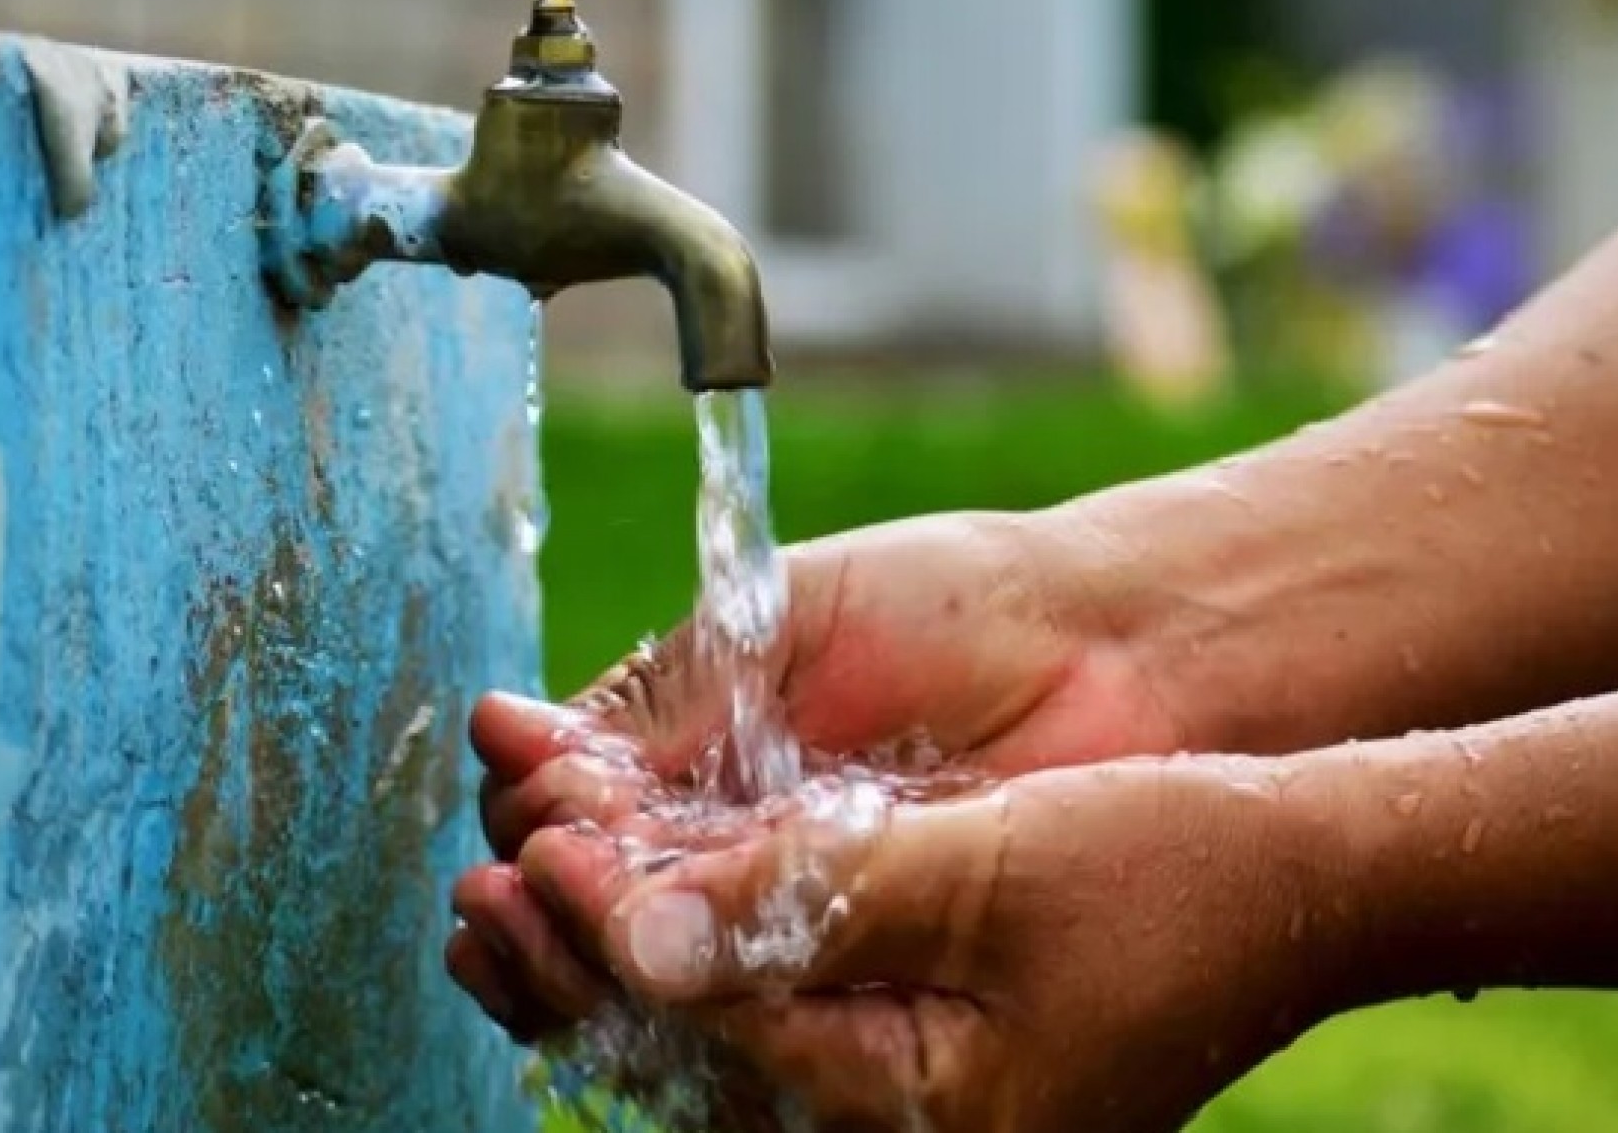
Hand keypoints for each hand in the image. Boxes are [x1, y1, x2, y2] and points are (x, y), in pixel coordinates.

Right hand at [447, 510, 1195, 1043]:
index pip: (572, 815)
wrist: (1117, 653)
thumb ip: (655, 699)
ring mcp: (796, 919)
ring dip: (582, 963)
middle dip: (534, 907)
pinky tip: (636, 975)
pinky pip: (754, 1007)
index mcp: (702, 759)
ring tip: (533, 930)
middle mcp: (735, 849)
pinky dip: (684, 999)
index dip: (534, 821)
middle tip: (500, 893)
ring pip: (658, 971)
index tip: (523, 800)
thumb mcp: (776, 622)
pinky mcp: (865, 977)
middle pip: (594, 909)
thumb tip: (504, 738)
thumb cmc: (952, 609)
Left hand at [514, 755, 1338, 1132]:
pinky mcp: (901, 1069)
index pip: (704, 1022)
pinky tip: (622, 912)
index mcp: (907, 1113)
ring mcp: (894, 1110)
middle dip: (570, 970)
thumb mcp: (979, 873)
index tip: (532, 841)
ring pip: (703, 1053)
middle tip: (474, 889)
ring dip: (603, 972)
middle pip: (679, 1061)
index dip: (603, 927)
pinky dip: (680, 970)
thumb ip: (804, 902)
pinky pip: (757, 1036)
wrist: (1288, 889)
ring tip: (502, 904)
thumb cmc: (1161, 873)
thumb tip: (635, 926)